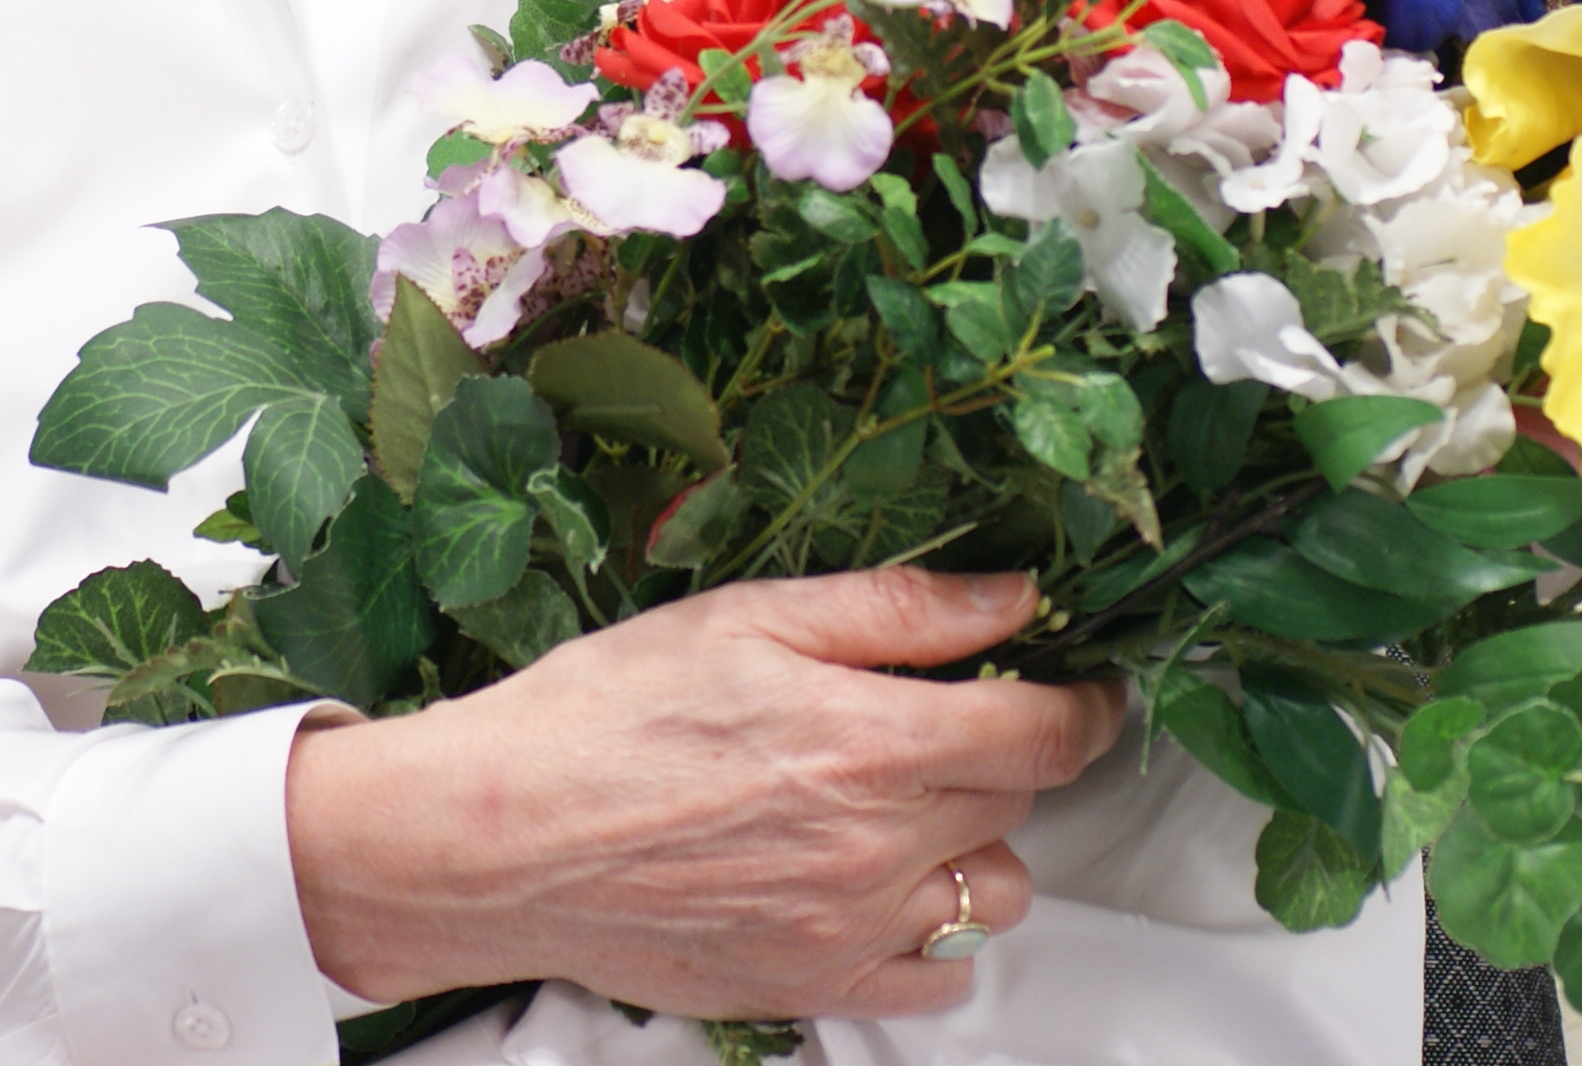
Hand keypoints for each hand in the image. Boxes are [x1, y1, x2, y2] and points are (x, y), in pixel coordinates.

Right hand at [283, 567, 1126, 1021]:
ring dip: (974, 847)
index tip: (1079, 688)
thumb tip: (1014, 596)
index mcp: (870, 741)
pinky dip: (933, 935)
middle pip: (1019, 803)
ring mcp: (851, 929)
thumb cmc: (603, 714)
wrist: (498, 837)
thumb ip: (897, 611)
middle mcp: (878, 847)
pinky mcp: (813, 986)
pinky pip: (937, 979)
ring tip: (900, 807)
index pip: (1045, 734)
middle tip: (936, 723)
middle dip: (1001, 755)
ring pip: (995, 893)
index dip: (1083, 704)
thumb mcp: (748, 618)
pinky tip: (875, 885)